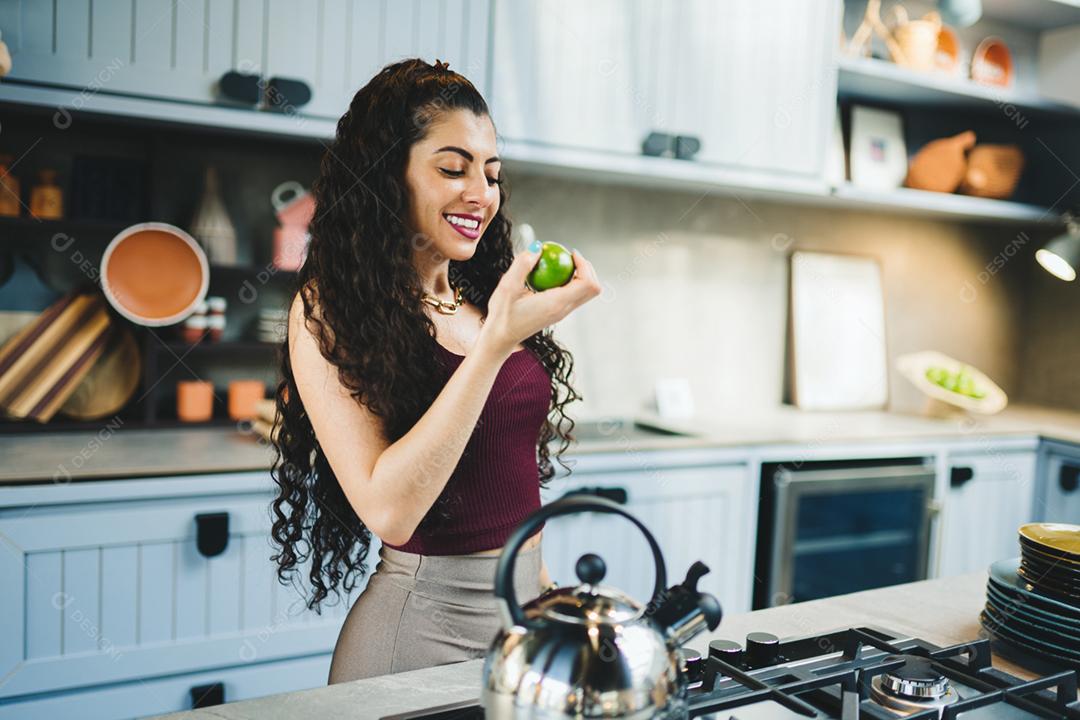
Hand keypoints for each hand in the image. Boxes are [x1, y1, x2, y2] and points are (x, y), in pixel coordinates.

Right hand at [479, 245, 600, 357]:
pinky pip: (574, 295)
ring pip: (586, 293)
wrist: (501, 338)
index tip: (570, 253)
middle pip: (593, 289)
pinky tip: (550, 274)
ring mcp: (562, 313)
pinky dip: (571, 282)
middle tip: (569, 256)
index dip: (584, 265)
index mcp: (557, 303)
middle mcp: (564, 310)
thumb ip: (522, 265)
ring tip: (560, 263)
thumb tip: (538, 246)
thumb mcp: (507, 287)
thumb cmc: (502, 314)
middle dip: (587, 269)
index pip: (587, 284)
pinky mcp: (558, 313)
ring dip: (581, 275)